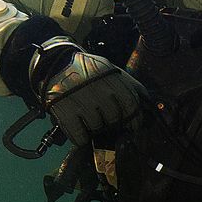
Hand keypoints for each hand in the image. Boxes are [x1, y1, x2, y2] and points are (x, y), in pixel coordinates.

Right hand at [32, 43, 146, 147]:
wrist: (55, 63)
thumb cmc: (87, 69)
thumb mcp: (109, 69)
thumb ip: (128, 84)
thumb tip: (147, 101)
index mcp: (111, 78)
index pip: (131, 104)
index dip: (135, 119)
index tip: (134, 126)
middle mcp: (98, 89)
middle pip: (115, 118)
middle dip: (114, 123)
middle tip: (109, 122)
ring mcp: (80, 101)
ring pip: (98, 127)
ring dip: (96, 128)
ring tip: (91, 120)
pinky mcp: (64, 111)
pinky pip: (80, 136)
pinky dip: (82, 138)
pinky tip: (81, 130)